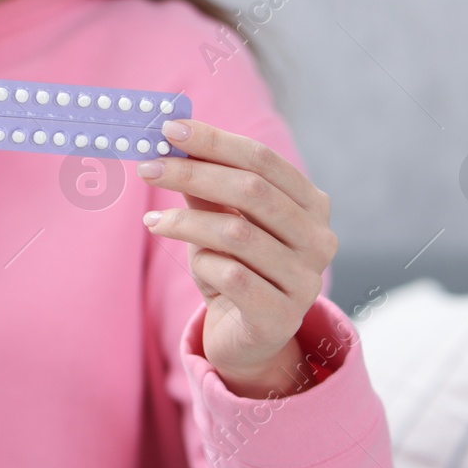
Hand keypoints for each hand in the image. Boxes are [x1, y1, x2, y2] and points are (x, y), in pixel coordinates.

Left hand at [137, 118, 338, 397]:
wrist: (246, 338)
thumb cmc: (233, 267)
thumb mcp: (219, 219)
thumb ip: (204, 183)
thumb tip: (171, 139)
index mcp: (311, 204)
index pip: (262, 159)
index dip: (214, 141)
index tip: (168, 129)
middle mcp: (319, 239)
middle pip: (251, 190)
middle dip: (192, 173)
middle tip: (148, 166)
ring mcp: (305, 280)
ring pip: (237, 233)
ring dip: (185, 222)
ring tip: (154, 222)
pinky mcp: (282, 316)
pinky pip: (231, 276)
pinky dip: (202, 262)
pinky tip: (192, 262)